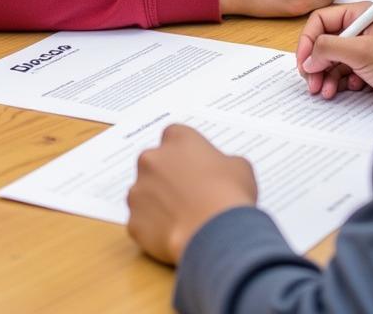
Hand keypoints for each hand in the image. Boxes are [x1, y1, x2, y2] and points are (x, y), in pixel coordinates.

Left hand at [127, 124, 256, 265]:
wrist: (216, 233)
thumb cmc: (230, 193)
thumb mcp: (238, 166)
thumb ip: (220, 162)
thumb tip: (217, 172)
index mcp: (177, 138)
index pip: (174, 137)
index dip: (185, 153)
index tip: (195, 166)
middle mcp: (151, 159)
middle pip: (154, 163)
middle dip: (166, 175)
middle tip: (187, 192)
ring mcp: (138, 191)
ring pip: (144, 193)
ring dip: (157, 202)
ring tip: (181, 217)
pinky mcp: (133, 222)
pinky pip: (142, 223)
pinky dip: (154, 229)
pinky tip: (174, 235)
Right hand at [295, 3, 372, 102]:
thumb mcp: (361, 51)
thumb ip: (329, 49)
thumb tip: (308, 59)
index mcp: (359, 14)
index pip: (322, 20)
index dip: (308, 41)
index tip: (302, 63)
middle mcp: (360, 28)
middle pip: (324, 42)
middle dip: (316, 63)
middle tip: (311, 84)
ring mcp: (363, 48)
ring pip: (332, 59)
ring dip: (325, 76)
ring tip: (326, 92)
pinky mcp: (367, 67)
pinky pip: (343, 72)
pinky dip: (338, 82)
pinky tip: (344, 90)